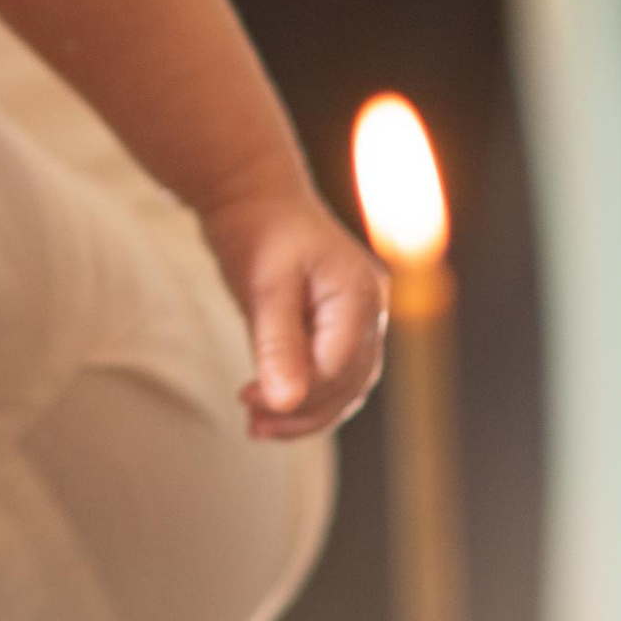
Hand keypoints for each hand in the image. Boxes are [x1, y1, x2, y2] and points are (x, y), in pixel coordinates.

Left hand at [207, 191, 388, 440]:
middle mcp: (371, 309)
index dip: (298, 397)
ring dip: (305, 411)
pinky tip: (270, 405)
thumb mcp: (263, 287)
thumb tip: (283, 404)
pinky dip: (305, 392)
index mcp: (361, 295)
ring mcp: (360, 317)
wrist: (254, 194)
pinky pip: (332, 371)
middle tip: (252, 426)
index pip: (337, 369)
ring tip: (256, 426)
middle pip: (348, 384)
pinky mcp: (339, 324)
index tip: (249, 405)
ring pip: (344, 385)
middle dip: (303, 413)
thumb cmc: (258, 230)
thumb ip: (277, 345)